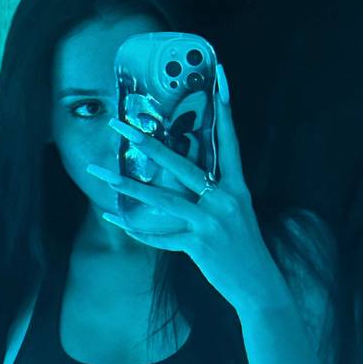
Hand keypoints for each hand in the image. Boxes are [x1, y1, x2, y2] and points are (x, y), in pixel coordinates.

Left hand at [85, 63, 280, 311]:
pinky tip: (111, 216)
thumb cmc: (245, 250)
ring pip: (163, 199)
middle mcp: (225, 200)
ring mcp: (211, 223)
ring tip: (103, 172)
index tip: (218, 76)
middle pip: (180, 164)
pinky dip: (135, 228)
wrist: (259, 287)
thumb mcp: (237, 214)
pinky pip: (160, 235)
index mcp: (237, 188)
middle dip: (148, 142)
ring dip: (129, 186)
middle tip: (121, 122)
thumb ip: (214, 194)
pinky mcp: (199, 245)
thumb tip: (185, 178)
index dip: (224, 109)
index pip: (229, 141)